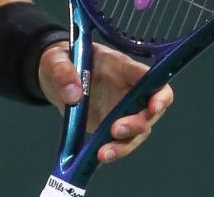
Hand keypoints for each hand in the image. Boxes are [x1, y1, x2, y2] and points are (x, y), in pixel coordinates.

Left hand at [38, 41, 173, 166]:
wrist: (54, 77)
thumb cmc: (62, 60)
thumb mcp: (55, 58)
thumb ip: (62, 70)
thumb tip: (73, 93)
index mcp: (120, 66)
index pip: (149, 77)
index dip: (159, 92)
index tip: (154, 106)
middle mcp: (127, 89)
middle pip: (149, 109)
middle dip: (138, 123)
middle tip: (116, 130)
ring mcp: (121, 110)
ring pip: (138, 130)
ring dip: (125, 143)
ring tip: (104, 152)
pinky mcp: (111, 126)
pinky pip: (121, 141)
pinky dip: (114, 151)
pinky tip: (100, 155)